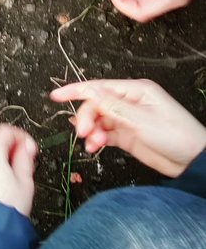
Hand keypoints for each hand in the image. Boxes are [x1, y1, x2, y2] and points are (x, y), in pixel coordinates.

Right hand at [51, 78, 205, 176]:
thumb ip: (112, 106)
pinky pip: (104, 134)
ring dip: (91, 131)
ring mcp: (128, 119)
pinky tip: (96, 146)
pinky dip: (97, 140)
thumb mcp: (141, 119)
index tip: (56, 95)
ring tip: (93, 143)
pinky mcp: (127, 135)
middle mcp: (130, 103)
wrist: (193, 161)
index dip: (75, 90)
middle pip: (95, 105)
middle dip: (86, 118)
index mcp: (136, 91)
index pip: (99, 87)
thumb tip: (89, 92)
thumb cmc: (177, 135)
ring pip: (98, 121)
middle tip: (82, 132)